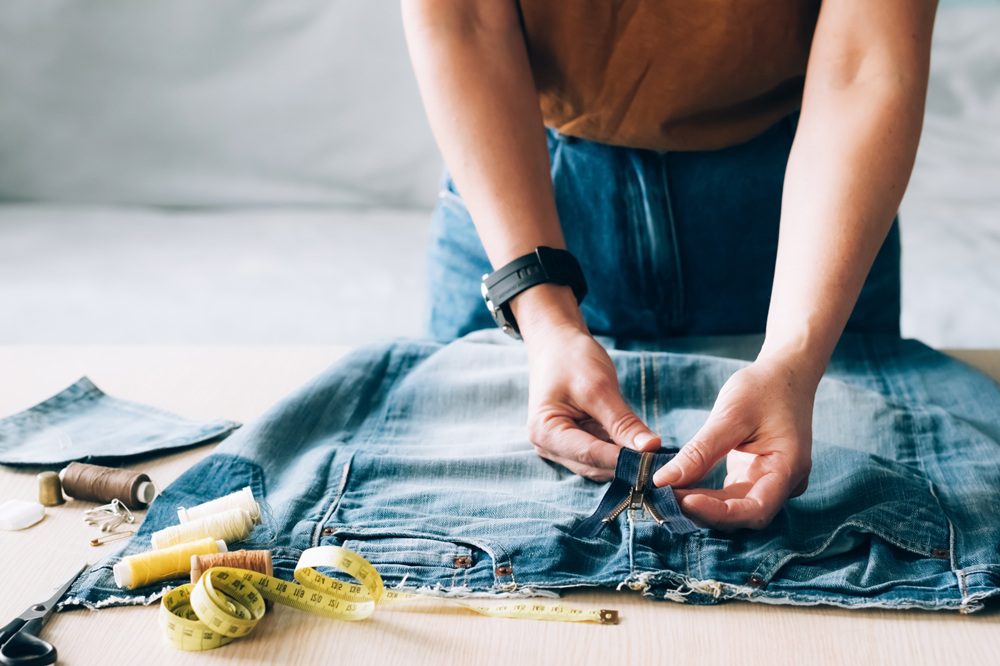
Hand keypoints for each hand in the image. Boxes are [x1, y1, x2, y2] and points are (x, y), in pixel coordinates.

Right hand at [515, 286, 660, 480]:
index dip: (624, 461)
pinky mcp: (572, 444)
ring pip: (598, 465)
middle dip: (626, 464)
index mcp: (545, 432)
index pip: (590, 455)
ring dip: (624, 461)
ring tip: (655, 454)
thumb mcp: (598, 386)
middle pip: (593, 465)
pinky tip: (639, 446)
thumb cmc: (571, 358)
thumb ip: (623, 422)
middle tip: (662, 460)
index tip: (656, 463)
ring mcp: (558, 448)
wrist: (556, 343)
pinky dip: (619, 452)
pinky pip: (599, 455)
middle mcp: (547, 447)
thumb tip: (651, 448)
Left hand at [651, 352, 818, 530]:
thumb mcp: (730, 415)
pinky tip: (681, 488)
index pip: (755, 509)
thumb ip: (700, 451)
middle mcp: (784, 484)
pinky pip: (731, 497)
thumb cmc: (763, 388)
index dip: (718, 512)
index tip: (683, 500)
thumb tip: (664, 480)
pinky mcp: (756, 477)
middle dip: (705, 511)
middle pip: (743, 515)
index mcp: (788, 468)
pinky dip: (707, 496)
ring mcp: (771, 482)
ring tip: (668, 494)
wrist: (784, 374)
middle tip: (665, 498)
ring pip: (735, 509)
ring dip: (702, 506)